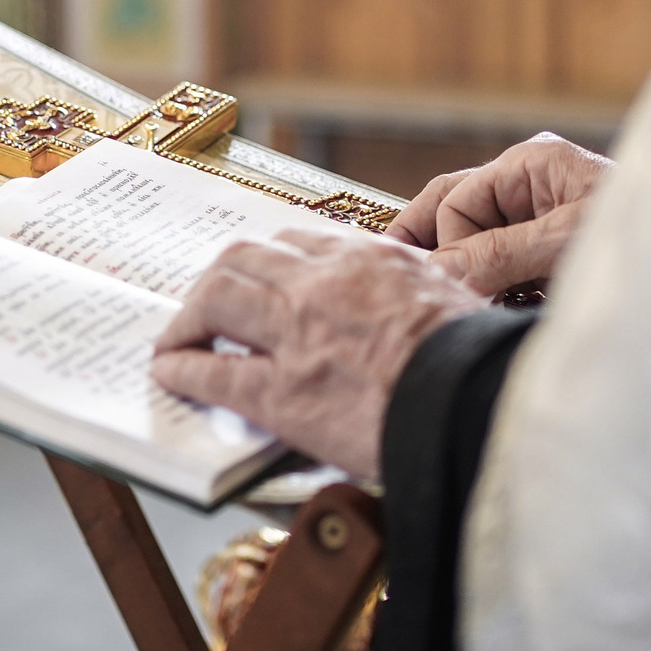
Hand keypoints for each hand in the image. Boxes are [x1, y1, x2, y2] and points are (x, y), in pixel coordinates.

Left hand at [150, 226, 485, 478]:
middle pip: (246, 257)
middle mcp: (327, 284)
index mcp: (373, 260)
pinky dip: (183, 367)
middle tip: (207, 304)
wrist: (479, 406)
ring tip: (179, 337)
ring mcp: (299, 334)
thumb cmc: (480, 365)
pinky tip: (171, 373)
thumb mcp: (459, 300)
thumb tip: (427, 298)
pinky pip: (214, 369)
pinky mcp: (284, 392)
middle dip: (217, 278)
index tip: (259, 276)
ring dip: (189, 316)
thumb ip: (424, 291)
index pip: (300, 243)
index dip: (268, 261)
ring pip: (218, 297)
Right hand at [389, 132, 612, 294]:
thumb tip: (436, 271)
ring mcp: (542, 219)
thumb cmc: (650, 242)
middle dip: (429, 247)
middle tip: (391, 283)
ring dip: (464, 276)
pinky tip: (491, 313)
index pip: (457, 200)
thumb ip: (498, 254)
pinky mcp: (552, 255)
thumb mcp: (567, 244)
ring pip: (475, 244)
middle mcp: (532, 185)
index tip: (446, 289)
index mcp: (532, 164)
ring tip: (452, 309)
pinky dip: (492, 291)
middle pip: (454, 210)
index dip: (448, 245)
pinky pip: (503, 269)